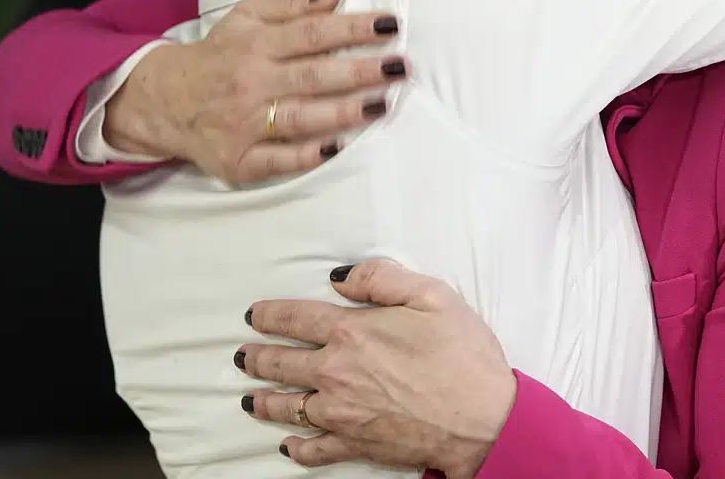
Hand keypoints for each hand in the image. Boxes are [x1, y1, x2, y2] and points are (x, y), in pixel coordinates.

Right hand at [104, 0, 405, 184]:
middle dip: (360, 71)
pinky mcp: (239, 159)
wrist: (164, 101)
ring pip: (300, 117)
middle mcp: (251, 82)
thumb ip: (290, 8)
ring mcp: (244, 124)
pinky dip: (307, 155)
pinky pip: (278, 159)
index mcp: (256, 45)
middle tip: (400, 67)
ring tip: (382, 105)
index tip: (391, 24)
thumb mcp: (245, 18)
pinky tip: (337, 148)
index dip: (352, 28)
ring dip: (343, 112)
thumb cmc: (219, 55)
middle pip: (312, 76)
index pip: (311, 34)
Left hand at [239, 259, 516, 477]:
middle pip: (281, 364)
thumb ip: (381, 278)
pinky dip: (296, 448)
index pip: (295, 319)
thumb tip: (339, 275)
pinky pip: (313, 450)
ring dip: (265, 401)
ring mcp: (342, 413)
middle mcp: (336, 373)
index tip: (254, 314)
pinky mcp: (355, 444)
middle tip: (242, 356)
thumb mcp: (432, 296)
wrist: (482, 418)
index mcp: (352, 332)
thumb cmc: (463, 354)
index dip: (269, 315)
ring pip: (288, 408)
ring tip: (249, 397)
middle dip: (257, 358)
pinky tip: (287, 445)